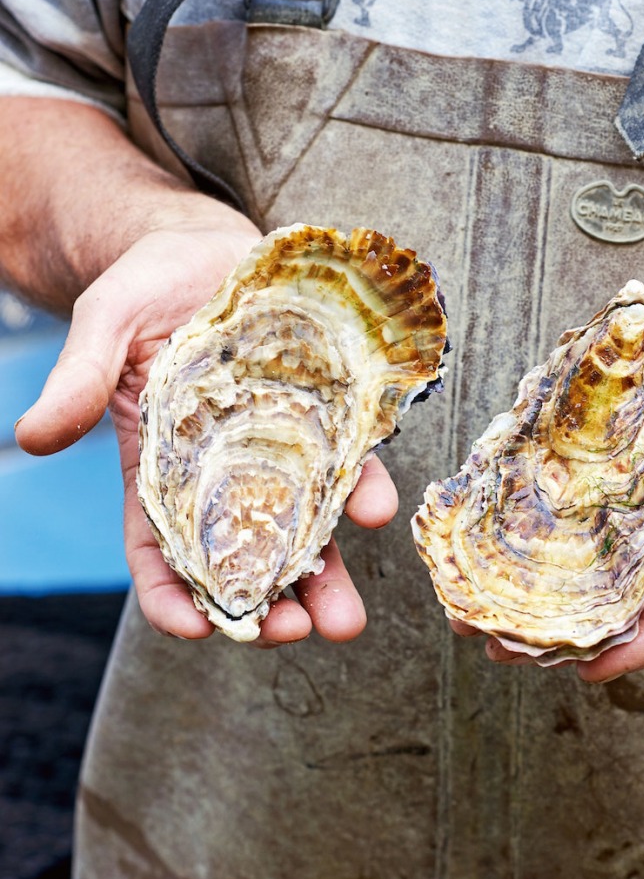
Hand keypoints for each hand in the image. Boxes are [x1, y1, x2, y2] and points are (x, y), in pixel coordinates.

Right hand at [14, 213, 397, 646]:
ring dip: (325, 572)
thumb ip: (80, 377)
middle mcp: (224, 469)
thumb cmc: (146, 284)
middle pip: (246, 554)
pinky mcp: (324, 412)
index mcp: (159, 466)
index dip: (173, 596)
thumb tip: (32, 438)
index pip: (160, 549)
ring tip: (345, 617)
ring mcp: (279, 444)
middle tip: (298, 633)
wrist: (210, 244)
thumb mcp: (105, 322)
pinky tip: (375, 510)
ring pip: (304, 524)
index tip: (198, 630)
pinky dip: (358, 488)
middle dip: (270, 603)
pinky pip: (345, 458)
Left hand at [469, 261, 643, 679]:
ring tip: (471, 608)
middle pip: (621, 582)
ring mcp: (629, 478)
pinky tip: (477, 536)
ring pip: (582, 546)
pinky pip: (557, 492)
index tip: (593, 669)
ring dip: (533, 582)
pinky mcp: (596, 448)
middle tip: (500, 645)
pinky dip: (521, 519)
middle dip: (566, 624)